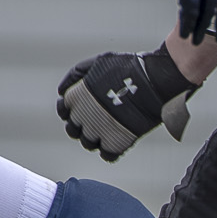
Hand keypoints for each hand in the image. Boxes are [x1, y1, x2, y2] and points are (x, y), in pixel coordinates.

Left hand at [56, 47, 199, 161]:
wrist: (153, 81)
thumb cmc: (129, 68)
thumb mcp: (97, 62)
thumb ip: (76, 75)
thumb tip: (63, 90)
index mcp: (77, 96)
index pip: (64, 110)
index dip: (71, 110)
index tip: (81, 109)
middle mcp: (83, 116)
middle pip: (73, 130)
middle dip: (81, 126)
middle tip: (95, 121)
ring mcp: (98, 131)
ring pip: (87, 143)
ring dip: (95, 139)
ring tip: (107, 130)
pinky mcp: (116, 143)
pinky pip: (106, 155)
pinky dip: (110, 151)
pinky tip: (116, 141)